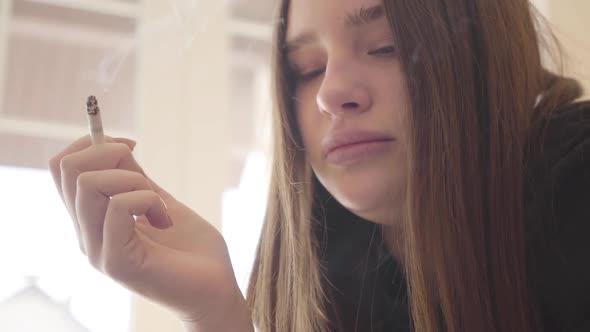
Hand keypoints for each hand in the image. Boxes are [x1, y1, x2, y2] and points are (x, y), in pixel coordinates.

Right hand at [49, 135, 246, 325]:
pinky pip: (119, 207)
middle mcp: (87, 234)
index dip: (92, 143)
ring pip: (88, 184)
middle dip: (109, 152)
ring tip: (157, 205)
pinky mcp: (117, 263)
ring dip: (133, 180)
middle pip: (66, 169)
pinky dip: (148, 200)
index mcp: (93, 219)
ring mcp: (98, 250)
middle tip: (143, 174)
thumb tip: (114, 145)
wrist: (216, 289)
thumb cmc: (192, 249)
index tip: (130, 145)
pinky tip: (165, 220)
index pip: (62, 168)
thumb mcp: (159, 201)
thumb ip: (134, 178)